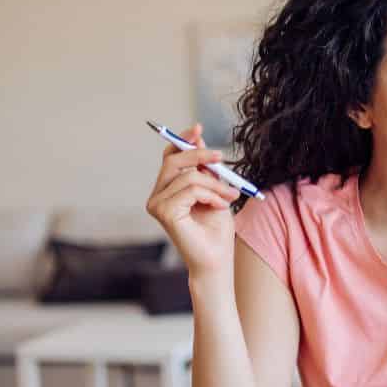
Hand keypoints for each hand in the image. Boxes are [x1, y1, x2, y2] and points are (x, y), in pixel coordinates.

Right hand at [145, 122, 238, 279]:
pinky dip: (211, 194)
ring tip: (230, 195)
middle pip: (174, 160)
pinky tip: (219, 206)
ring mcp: (157, 205)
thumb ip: (203, 166)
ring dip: (215, 183)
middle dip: (200, 155)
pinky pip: (191, 189)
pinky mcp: (164, 213)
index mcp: (166, 189)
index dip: (182, 140)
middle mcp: (157, 196)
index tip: (198, 128)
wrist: (217, 259)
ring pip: (188, 175)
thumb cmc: (216, 228)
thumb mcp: (213, 187)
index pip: (169, 157)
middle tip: (222, 158)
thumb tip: (198, 135)